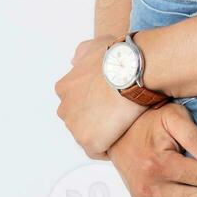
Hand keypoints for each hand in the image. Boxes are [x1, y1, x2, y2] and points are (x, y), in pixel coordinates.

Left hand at [54, 36, 147, 158]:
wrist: (132, 70)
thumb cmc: (117, 57)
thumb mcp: (94, 45)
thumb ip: (81, 54)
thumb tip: (75, 61)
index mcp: (64, 88)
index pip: (76, 101)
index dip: (94, 101)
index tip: (109, 100)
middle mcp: (65, 109)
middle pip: (79, 120)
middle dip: (95, 118)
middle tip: (117, 112)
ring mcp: (75, 127)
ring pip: (88, 136)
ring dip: (103, 132)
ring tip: (123, 124)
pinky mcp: (89, 142)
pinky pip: (98, 151)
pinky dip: (109, 147)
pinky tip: (123, 135)